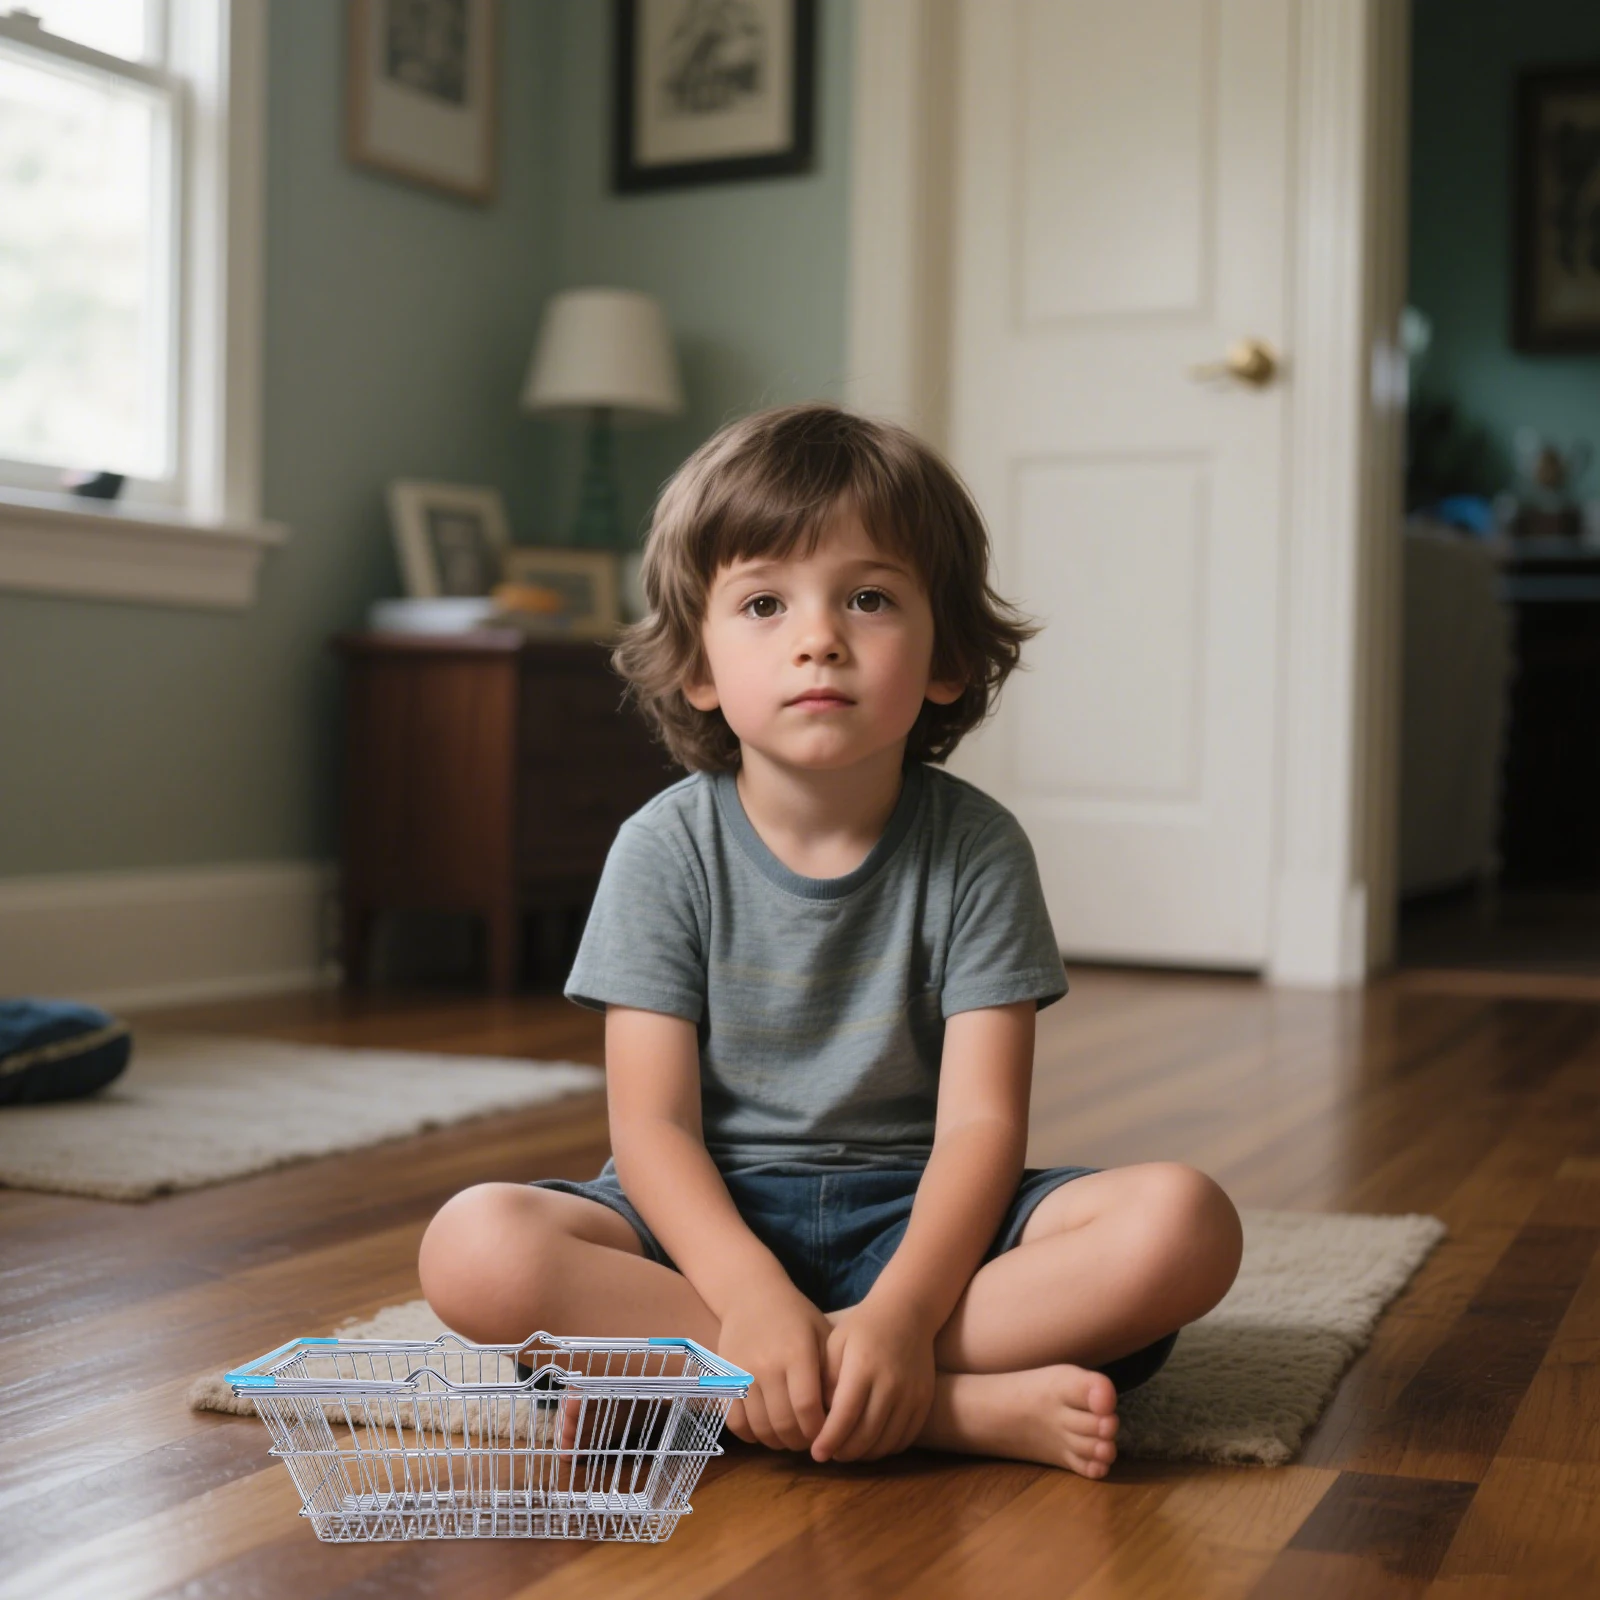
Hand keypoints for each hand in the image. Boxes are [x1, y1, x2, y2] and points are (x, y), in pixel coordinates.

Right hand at [716, 1281, 830, 1452]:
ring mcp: (742, 1373)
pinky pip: (734, 1421)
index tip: (826, 1433)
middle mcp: (767, 1365)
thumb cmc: (795, 1316)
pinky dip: (750, 1435)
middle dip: (800, 1441)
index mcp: (797, 1354)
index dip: (819, 1430)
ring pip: (759, 1427)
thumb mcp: (822, 1334)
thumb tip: (840, 1413)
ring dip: (777, 1442)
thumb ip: (831, 1371)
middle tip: (808, 1441)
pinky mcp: (724, 1379)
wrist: (750, 1294)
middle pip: (784, 1423)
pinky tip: (764, 1430)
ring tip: (788, 1437)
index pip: (808, 1408)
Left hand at [810, 1298, 936, 1462]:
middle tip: (829, 1454)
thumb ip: (825, 1379)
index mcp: (863, 1367)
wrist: (907, 1312)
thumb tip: (817, 1416)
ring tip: (847, 1450)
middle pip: (866, 1435)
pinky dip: (886, 1448)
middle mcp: (891, 1384)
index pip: (845, 1416)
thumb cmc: (864, 1326)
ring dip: (864, 1454)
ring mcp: (912, 1395)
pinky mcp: (925, 1401)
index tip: (816, 1454)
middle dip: (844, 1451)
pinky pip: (905, 1438)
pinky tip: (871, 1443)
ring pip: (886, 1442)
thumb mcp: (836, 1342)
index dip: (829, 1440)